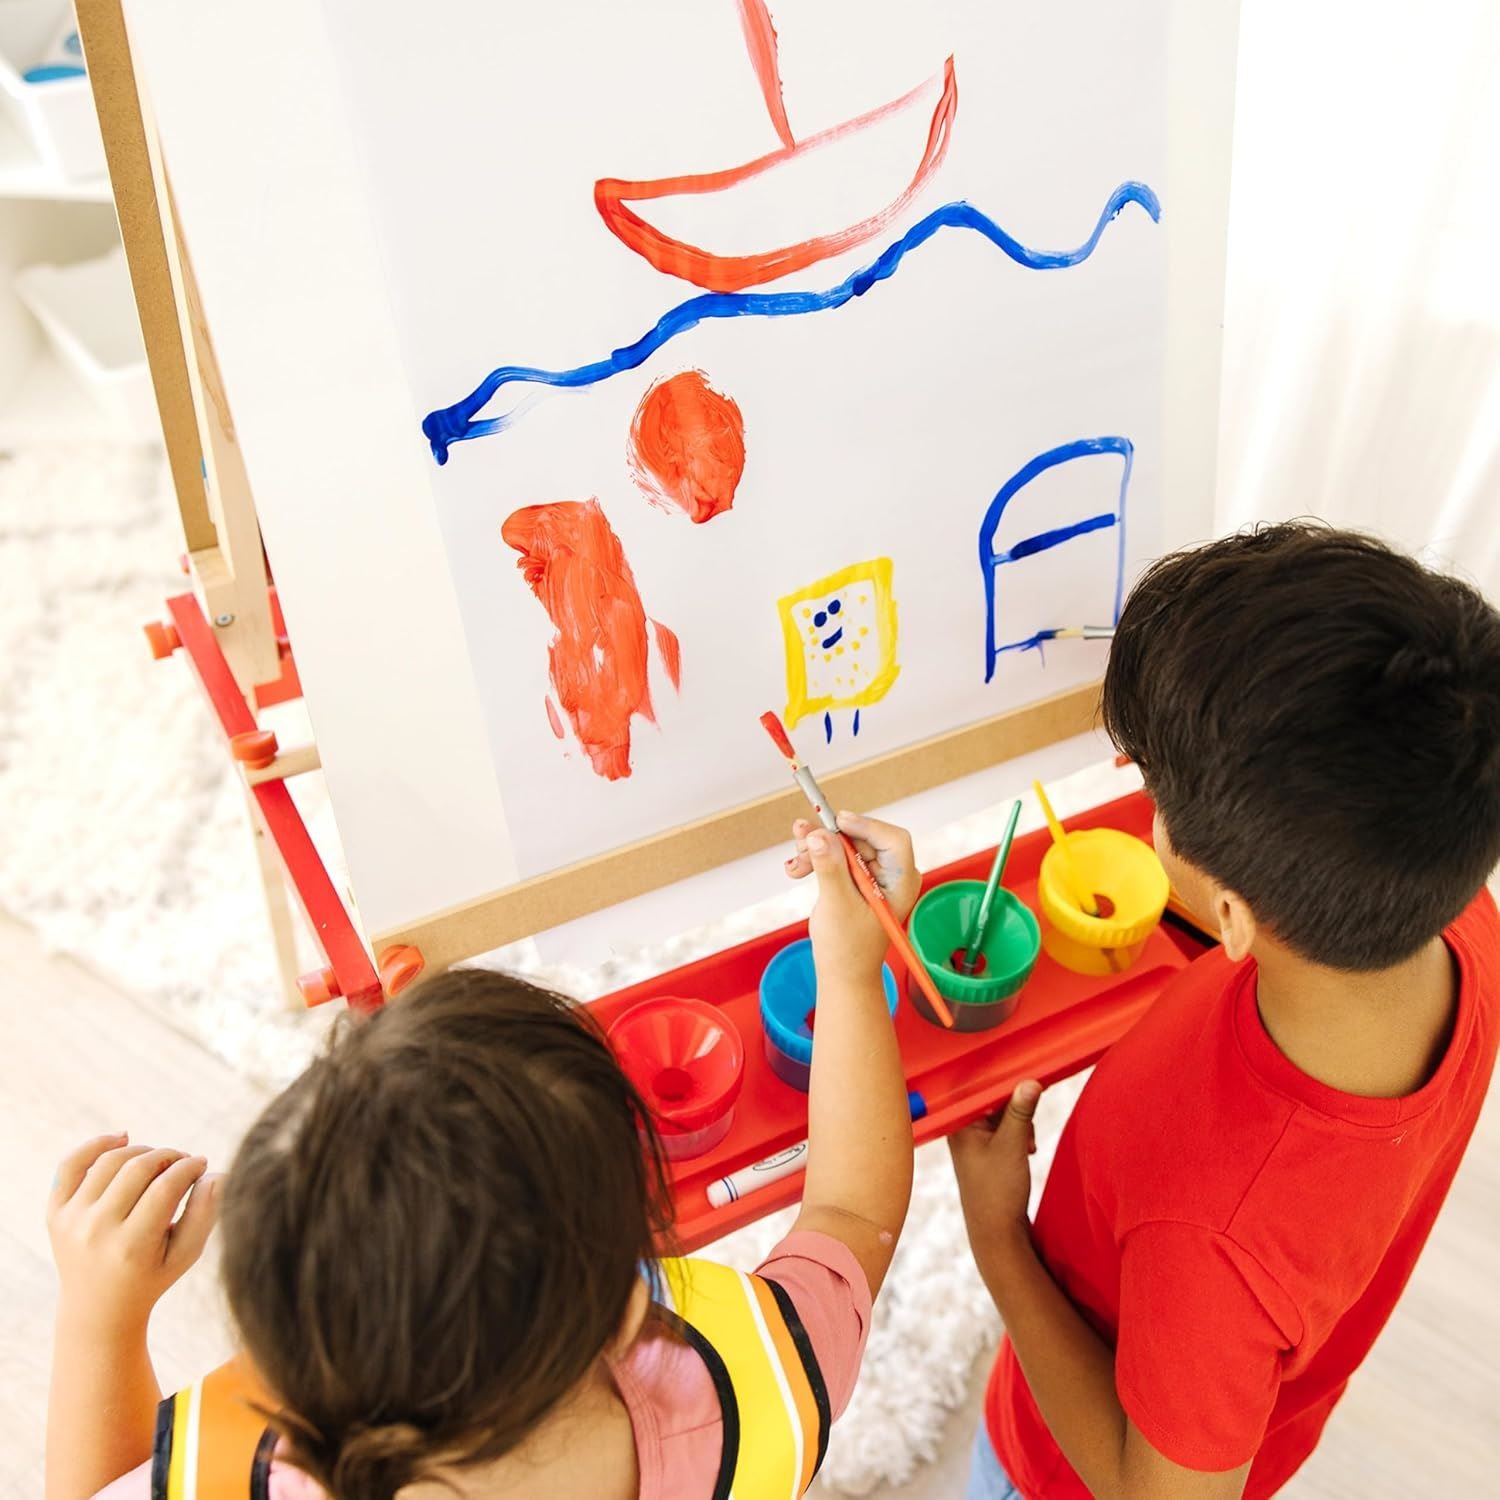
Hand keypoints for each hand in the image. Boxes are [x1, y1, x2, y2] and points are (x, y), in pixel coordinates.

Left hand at [47, 1133, 218, 1336]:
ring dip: (142, 1151)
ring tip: (159, 1160)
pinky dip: (97, 1144)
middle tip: (184, 1162)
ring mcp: (71, 1221)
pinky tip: (122, 1138)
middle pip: (139, 1167)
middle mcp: (96, 1231)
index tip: (202, 1165)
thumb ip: (205, 1212)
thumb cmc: (152, 1276)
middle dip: (170, 1156)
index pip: (166, 1186)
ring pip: (110, 1160)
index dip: (190, 1167)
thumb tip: (216, 1173)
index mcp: (131, 1246)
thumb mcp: (186, 1253)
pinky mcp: (55, 1213)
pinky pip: (71, 1164)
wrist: (97, 1309)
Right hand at [786, 812, 921, 978]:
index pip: (893, 840)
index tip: (837, 821)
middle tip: (801, 841)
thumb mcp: (837, 906)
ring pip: (845, 845)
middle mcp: (891, 875)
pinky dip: (816, 859)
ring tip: (795, 865)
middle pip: (863, 838)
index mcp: (901, 882)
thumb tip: (818, 834)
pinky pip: (836, 857)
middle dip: (829, 839)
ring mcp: (874, 876)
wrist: (842, 973)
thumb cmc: (848, 949)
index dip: (866, 826)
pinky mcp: (856, 879)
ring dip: (816, 850)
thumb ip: (830, 868)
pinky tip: (797, 869)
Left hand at [948, 1081, 1042, 1266]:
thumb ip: (1021, 1112)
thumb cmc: (998, 1191)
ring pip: (1001, 1115)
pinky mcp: (983, 1151)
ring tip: (1027, 1146)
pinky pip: (1002, 1129)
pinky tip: (1027, 1150)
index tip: (1026, 1073)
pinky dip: (1017, 1135)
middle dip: (1016, 1109)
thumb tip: (1031, 1081)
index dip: (1004, 1081)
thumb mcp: (1013, 1146)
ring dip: (1019, 1124)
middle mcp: (961, 1128)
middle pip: (992, 1100)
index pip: (980, 1089)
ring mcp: (971, 1140)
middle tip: (1028, 1130)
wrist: (997, 1232)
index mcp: (960, 1124)